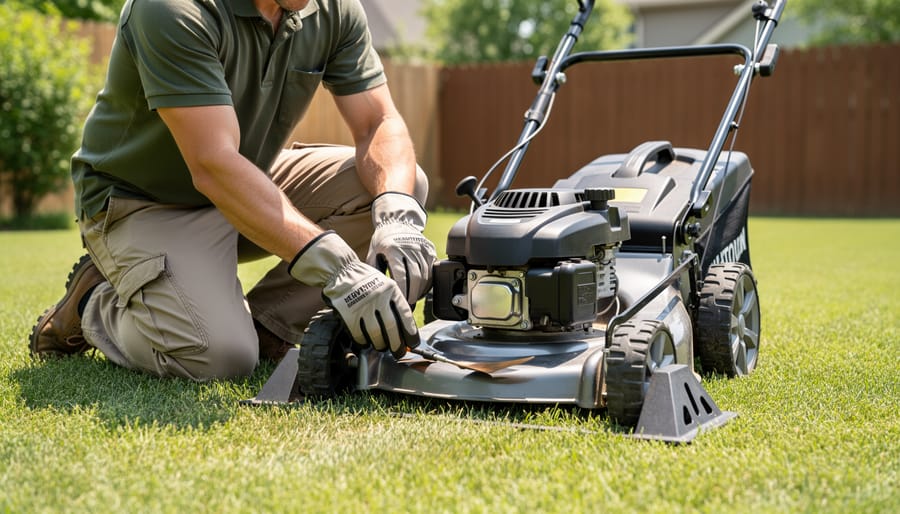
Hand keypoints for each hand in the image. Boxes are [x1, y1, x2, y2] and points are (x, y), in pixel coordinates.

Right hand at [289, 231, 417, 357]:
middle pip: (391, 328)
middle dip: (397, 344)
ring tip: (381, 347)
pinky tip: (365, 343)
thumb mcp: (386, 285)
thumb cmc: (366, 281)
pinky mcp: (348, 313)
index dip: (410, 332)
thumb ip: (394, 302)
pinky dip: (363, 342)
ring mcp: (363, 306)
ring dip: (380, 344)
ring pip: (375, 334)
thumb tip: (405, 328)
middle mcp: (379, 298)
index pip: (405, 315)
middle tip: (398, 352)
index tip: (412, 343)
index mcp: (391, 290)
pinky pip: (358, 334)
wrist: (341, 271)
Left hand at [366, 192, 436, 301]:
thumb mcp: (373, 253)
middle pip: (416, 277)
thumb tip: (375, 290)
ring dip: (421, 290)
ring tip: (414, 299)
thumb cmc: (383, 240)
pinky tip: (421, 290)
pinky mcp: (430, 250)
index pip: (401, 275)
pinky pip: (432, 270)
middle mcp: (409, 247)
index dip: (402, 290)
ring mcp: (422, 248)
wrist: (398, 221)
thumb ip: (374, 271)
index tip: (401, 301)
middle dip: (413, 294)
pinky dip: (428, 282)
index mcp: (393, 249)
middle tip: (409, 304)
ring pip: (426, 275)